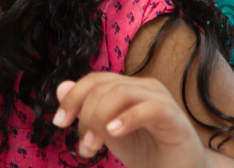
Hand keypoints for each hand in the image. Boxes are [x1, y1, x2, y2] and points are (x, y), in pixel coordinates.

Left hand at [54, 73, 208, 167]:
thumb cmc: (145, 152)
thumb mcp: (107, 132)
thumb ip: (86, 110)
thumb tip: (61, 86)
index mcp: (127, 87)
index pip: (93, 81)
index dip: (72, 98)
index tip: (58, 123)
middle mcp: (143, 87)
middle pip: (102, 86)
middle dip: (85, 116)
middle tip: (83, 147)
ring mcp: (161, 99)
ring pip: (121, 93)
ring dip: (99, 119)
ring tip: (93, 145)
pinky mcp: (175, 117)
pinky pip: (150, 108)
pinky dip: (127, 118)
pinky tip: (113, 133)